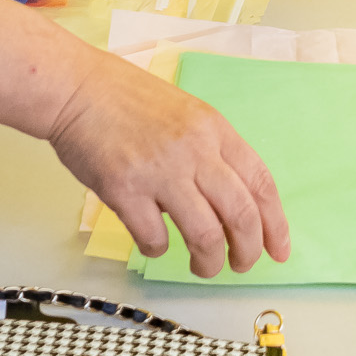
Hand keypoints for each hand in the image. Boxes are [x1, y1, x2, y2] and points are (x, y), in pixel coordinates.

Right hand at [52, 49, 287, 275]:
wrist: (76, 88)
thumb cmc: (126, 99)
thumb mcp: (186, 113)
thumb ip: (210, 151)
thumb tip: (229, 201)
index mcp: (215, 129)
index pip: (261, 183)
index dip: (275, 224)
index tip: (278, 250)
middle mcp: (195, 150)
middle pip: (241, 215)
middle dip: (248, 251)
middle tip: (241, 264)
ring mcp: (160, 171)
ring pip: (205, 235)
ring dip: (209, 261)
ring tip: (203, 266)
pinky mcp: (125, 190)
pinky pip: (155, 238)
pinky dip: (159, 250)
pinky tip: (154, 242)